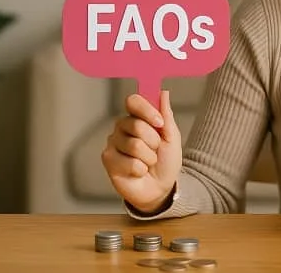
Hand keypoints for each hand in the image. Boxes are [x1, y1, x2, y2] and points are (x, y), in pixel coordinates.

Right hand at [101, 90, 182, 213]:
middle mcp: (122, 127)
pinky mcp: (108, 159)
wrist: (161, 187)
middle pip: (135, 124)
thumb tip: (163, 92)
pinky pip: (129, 162)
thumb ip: (166, 115)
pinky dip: (140, 169)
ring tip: (147, 163)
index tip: (160, 123)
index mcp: (137, 117)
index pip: (133, 101)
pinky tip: (139, 172)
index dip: (146, 110)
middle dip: (153, 141)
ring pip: (134, 145)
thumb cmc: (165, 161)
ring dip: (148, 157)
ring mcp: (113, 143)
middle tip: (155, 150)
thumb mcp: (172, 137)